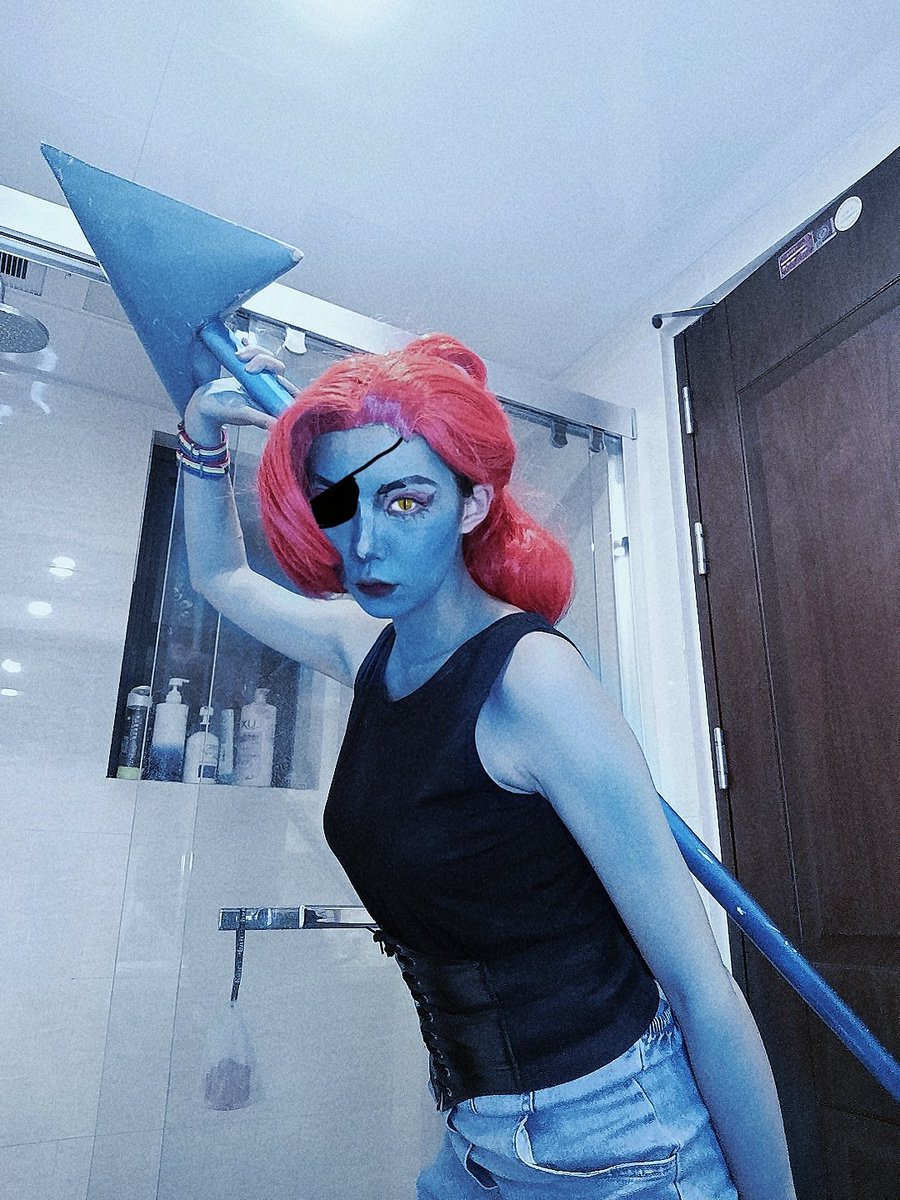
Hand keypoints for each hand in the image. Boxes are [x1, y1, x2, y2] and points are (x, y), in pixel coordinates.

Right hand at [183, 337, 297, 443]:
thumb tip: (277, 424)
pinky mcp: (248, 371)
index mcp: (270, 403)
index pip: (289, 391)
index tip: (275, 378)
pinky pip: (253, 356)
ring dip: (254, 352)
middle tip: (246, 366)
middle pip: (277, 369)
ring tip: (238, 355)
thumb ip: (260, 418)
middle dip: (264, 361)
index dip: (287, 382)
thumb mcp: (241, 413)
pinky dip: (250, 347)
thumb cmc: (220, 412)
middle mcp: (266, 391)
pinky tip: (243, 341)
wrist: (203, 404)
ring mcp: (257, 380)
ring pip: (266, 359)